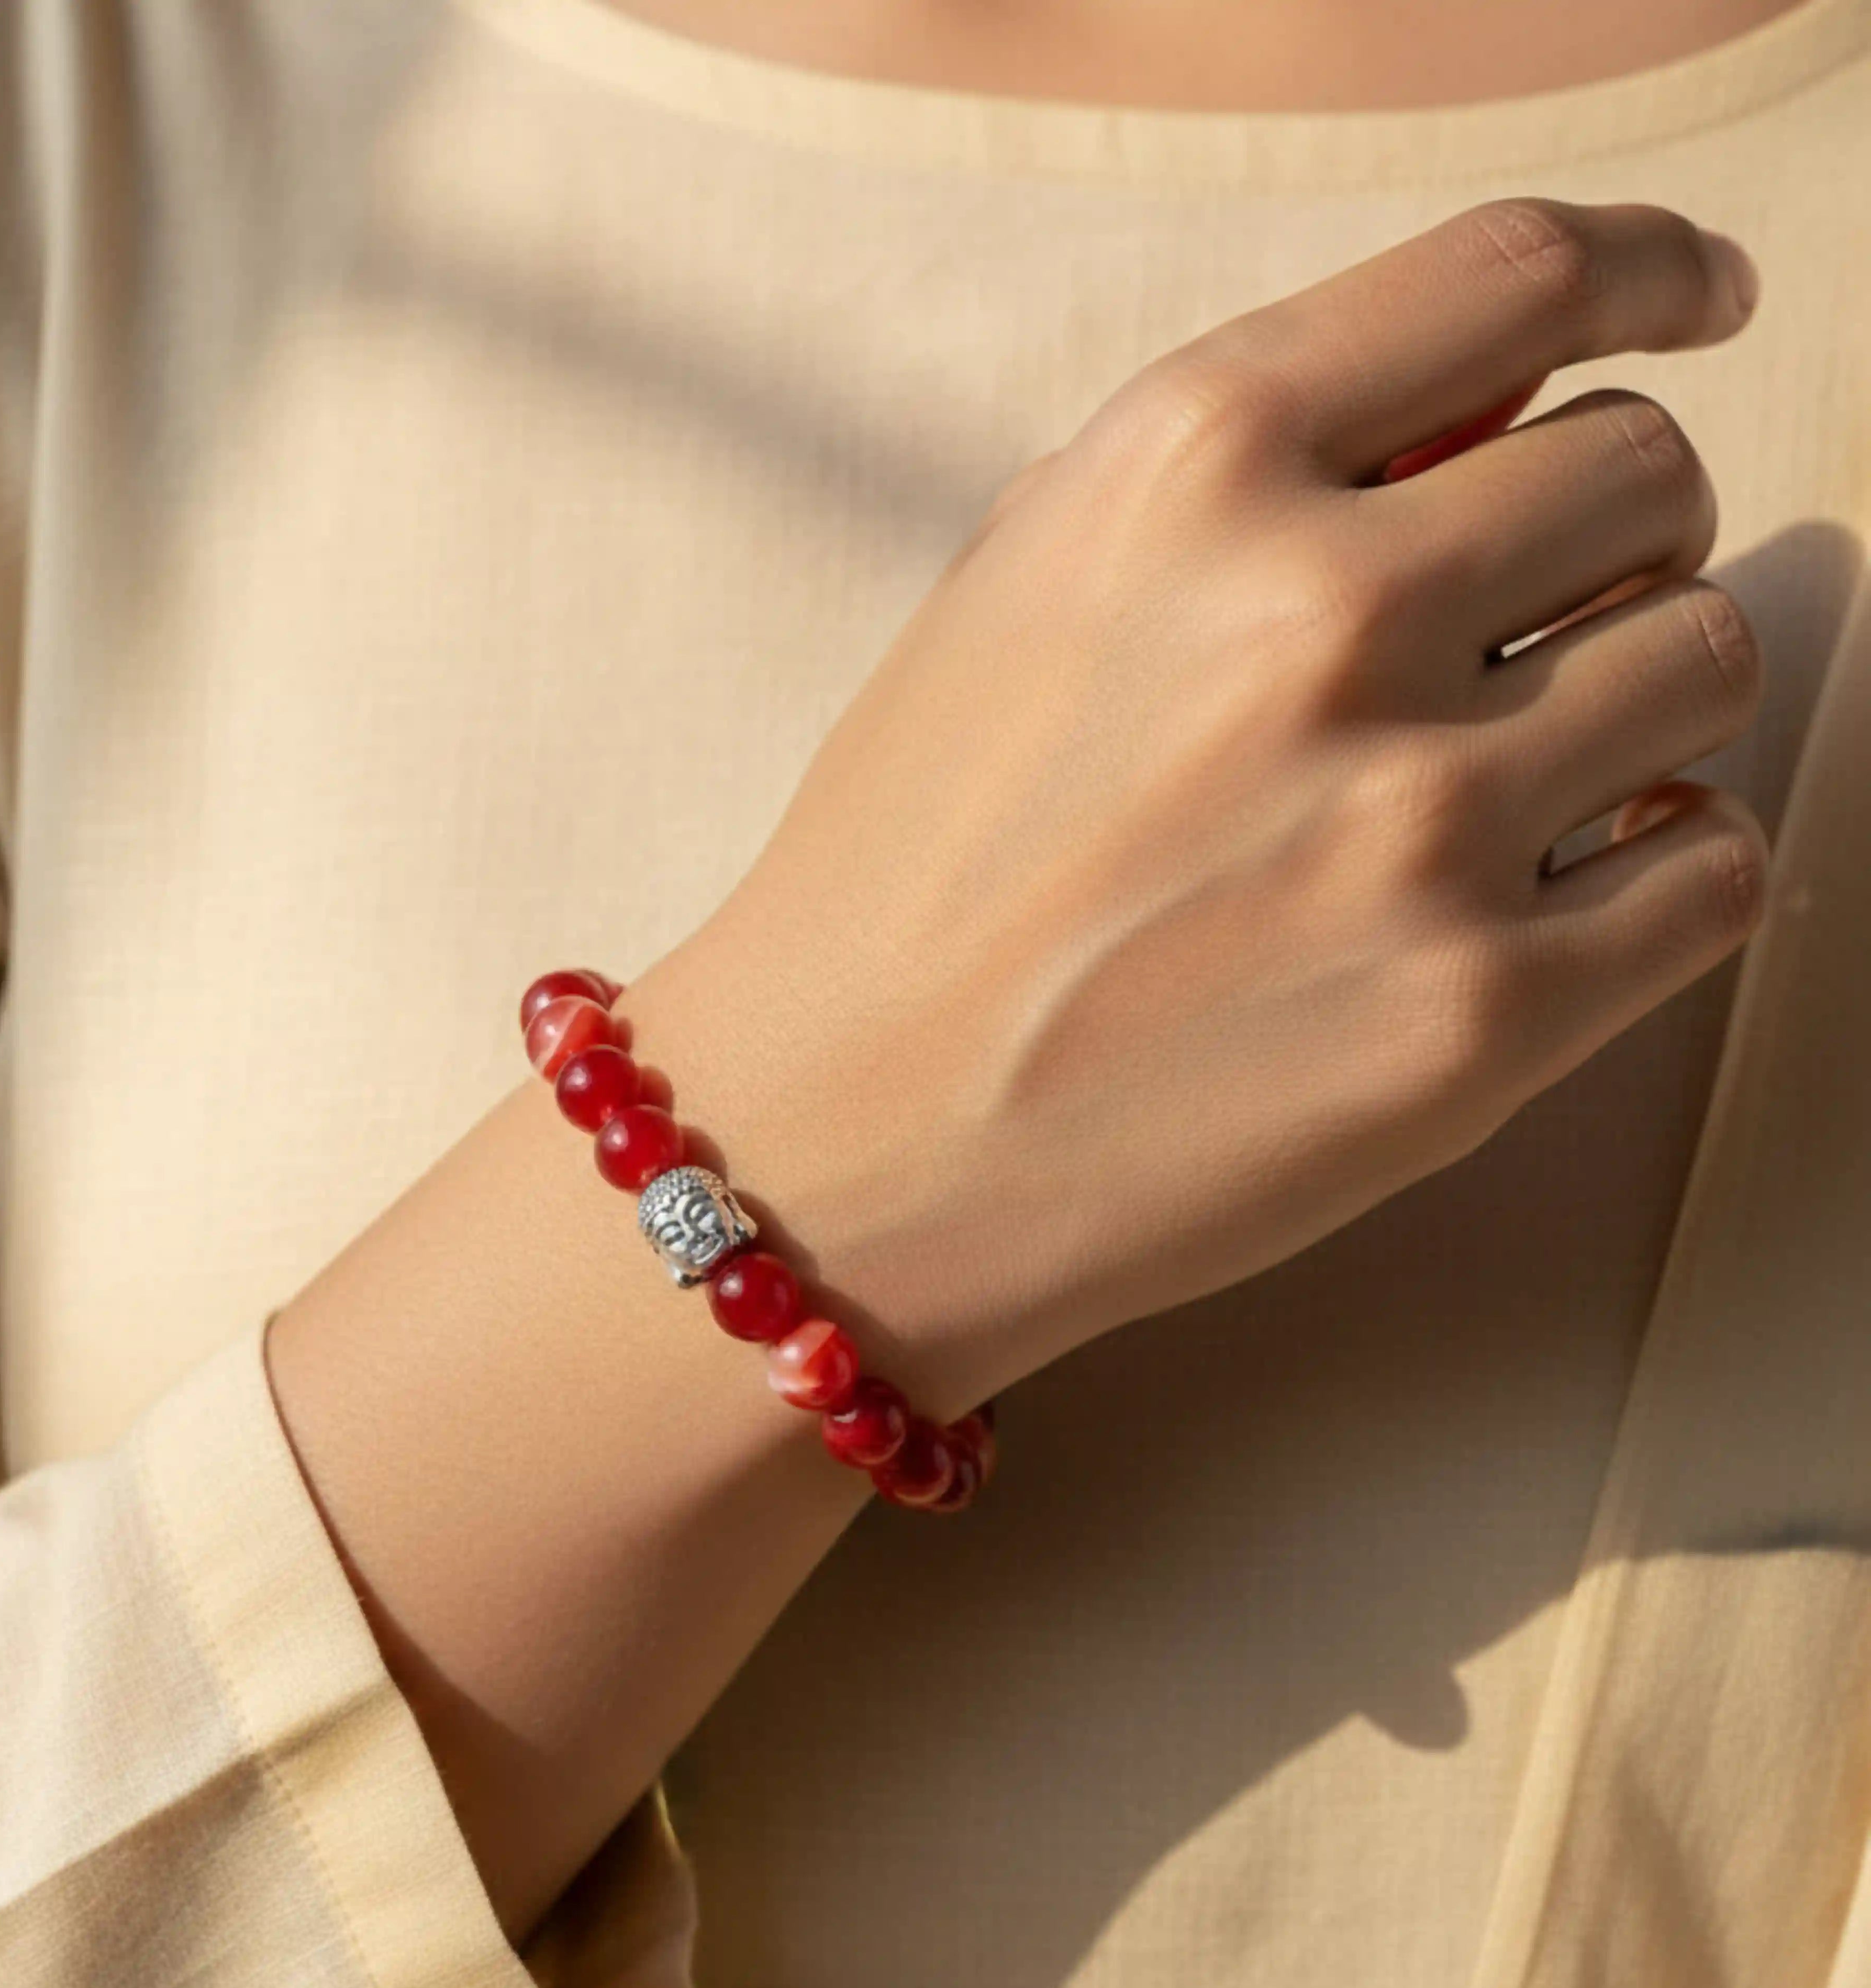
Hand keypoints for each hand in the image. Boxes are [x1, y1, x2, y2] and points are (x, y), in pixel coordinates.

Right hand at [627, 200, 1767, 1413]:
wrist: (842, 1144)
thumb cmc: (911, 875)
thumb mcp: (1020, 597)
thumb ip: (1233, 479)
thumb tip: (1462, 424)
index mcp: (1187, 471)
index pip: (1522, 274)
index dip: (1647, 274)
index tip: (1690, 306)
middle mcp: (1321, 616)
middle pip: (1649, 475)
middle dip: (1610, 537)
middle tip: (1529, 624)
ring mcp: (1414, 823)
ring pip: (1709, 663)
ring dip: (1634, 709)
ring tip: (1508, 783)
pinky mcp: (1481, 1016)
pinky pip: (1713, 870)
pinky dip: (1654, 873)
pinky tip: (1541, 899)